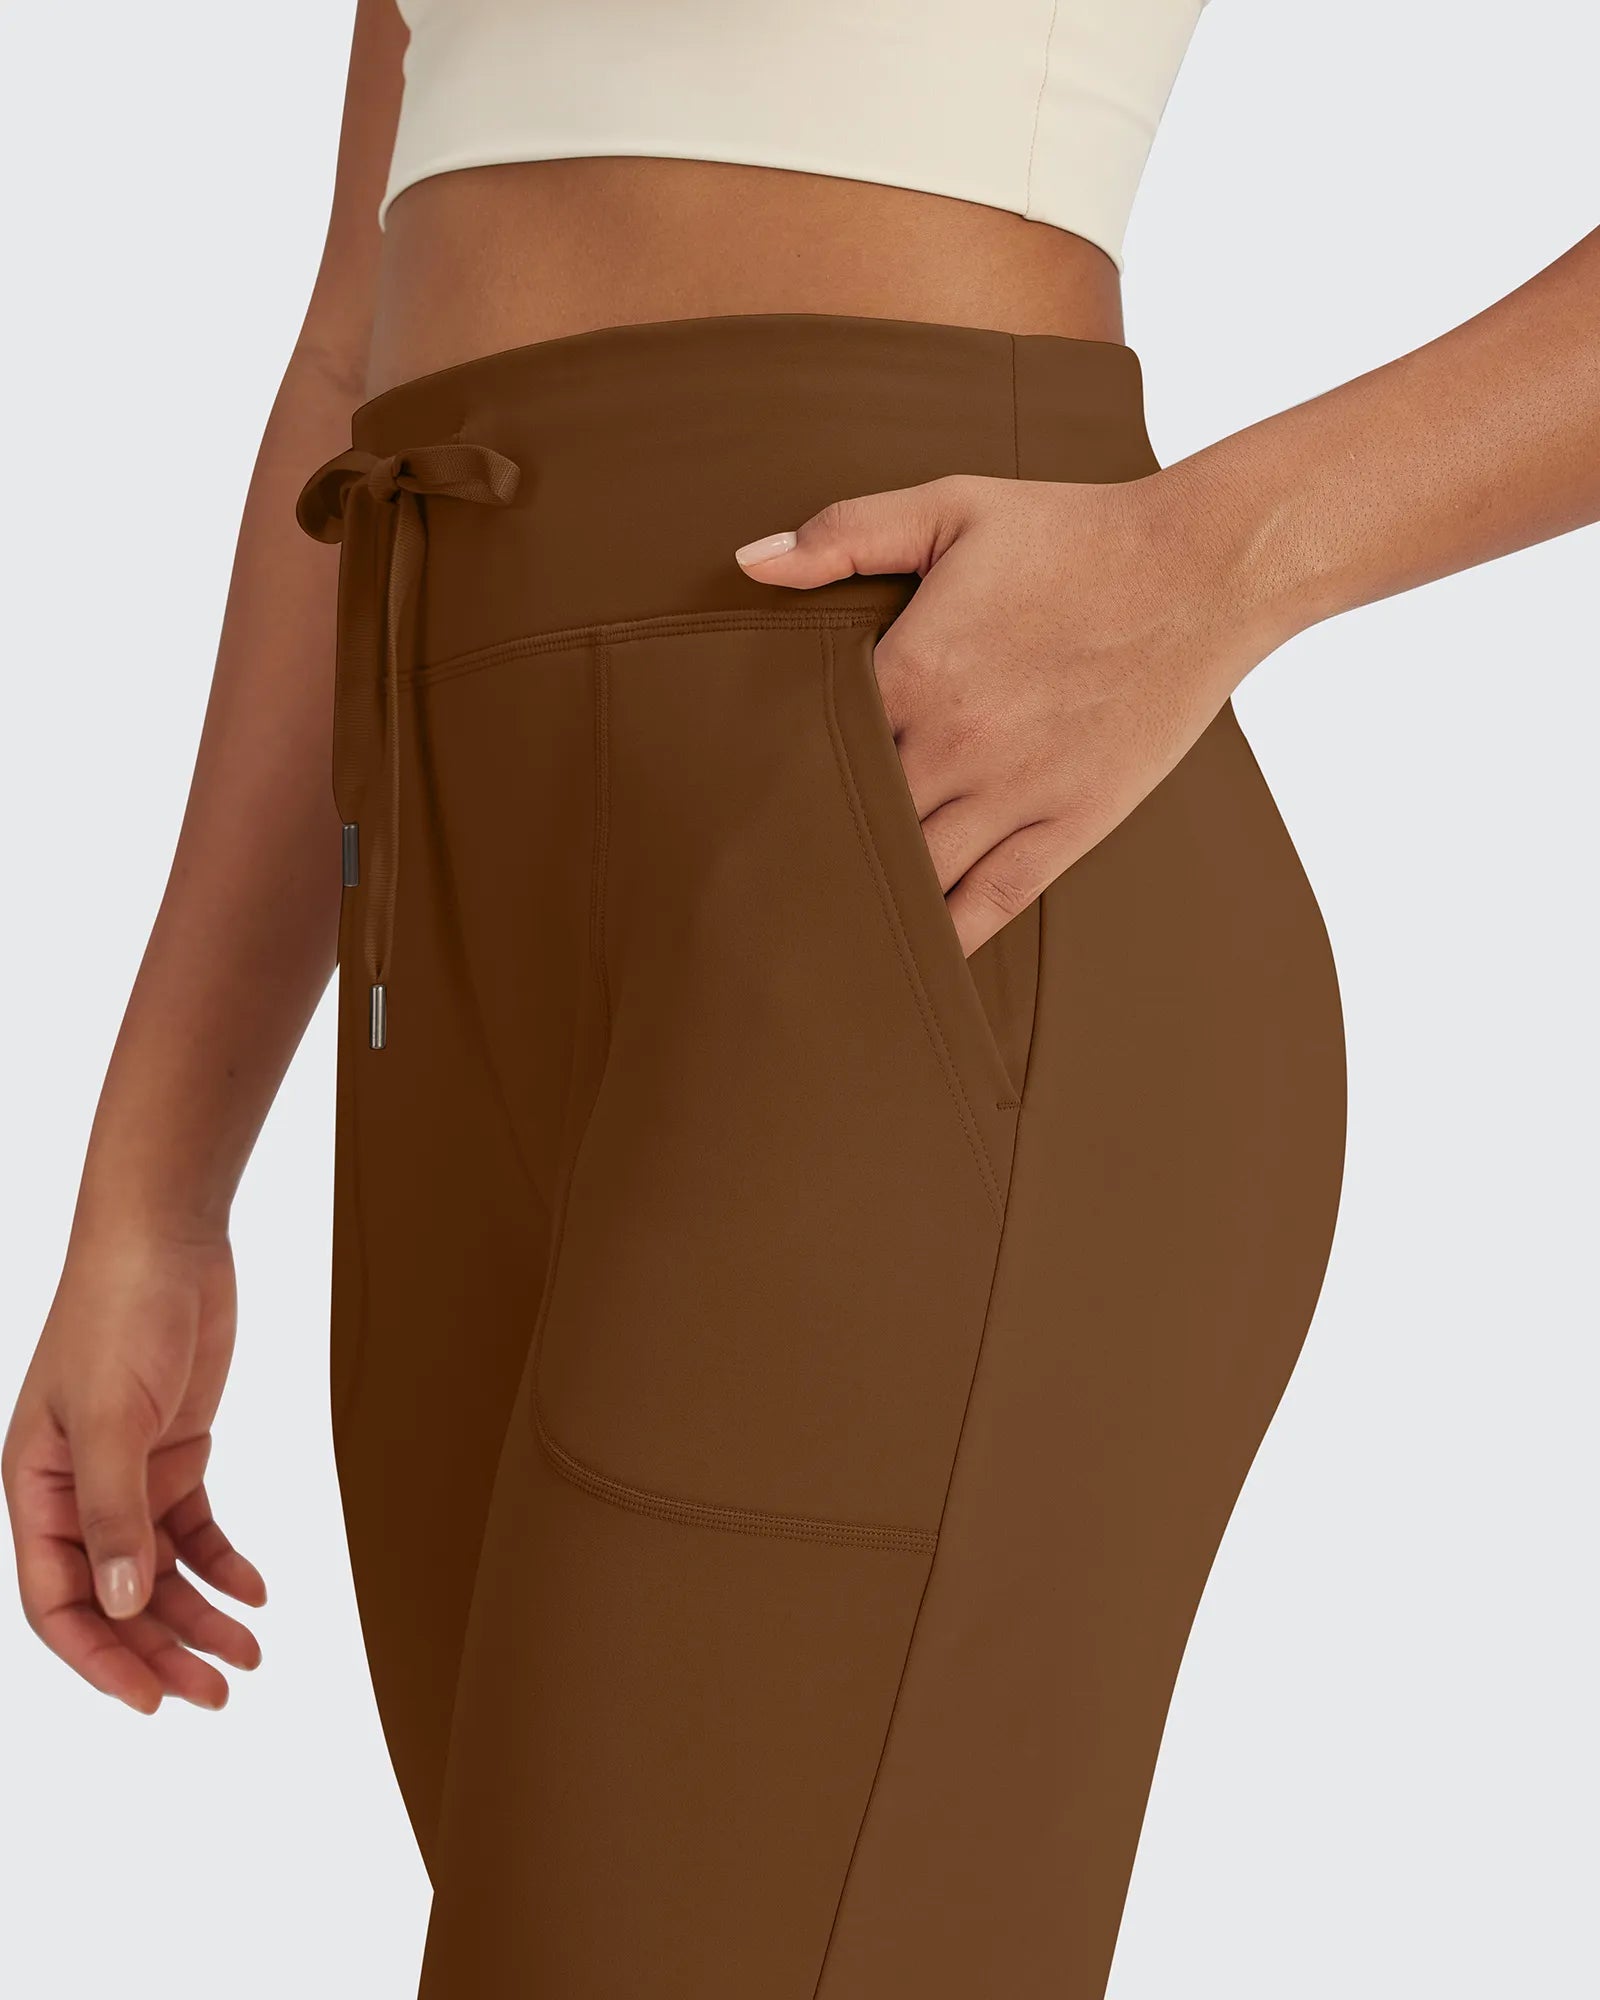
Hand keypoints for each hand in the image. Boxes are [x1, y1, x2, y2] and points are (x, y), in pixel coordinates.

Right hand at [3, 1225, 265, 1712]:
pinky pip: (196, 1529)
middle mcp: (77, 1494)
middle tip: (218, 1693)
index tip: (152, 1700)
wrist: (166, 1241)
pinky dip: (224, 1564)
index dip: (100, 1659)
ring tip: (250, 1657)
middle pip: (116, 1600)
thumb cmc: (118, 1315)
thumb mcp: (112, 1419)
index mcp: (36, 1491)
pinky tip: (255, 1592)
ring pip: (160, 1573)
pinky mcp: (175, 1453)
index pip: (58, 1603)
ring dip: (201, 1617)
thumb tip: (123, 1607)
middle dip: (163, 1651)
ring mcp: (128, 1475)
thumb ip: (117, 1515)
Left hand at [735, 463, 1284, 955]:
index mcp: (914, 670)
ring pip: (913, 873)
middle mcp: (955, 744)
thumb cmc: (1073, 534)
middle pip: (853, 821)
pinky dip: (944, 936)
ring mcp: (1014, 793)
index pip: (811, 745)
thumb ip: (844, 532)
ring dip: (865, 898)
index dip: (772, 774)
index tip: (732, 800)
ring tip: (813, 931)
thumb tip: (748, 563)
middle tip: (752, 885)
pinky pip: (989, 901)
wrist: (1202, 570)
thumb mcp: (952, 507)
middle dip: (807, 848)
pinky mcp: (1069, 824)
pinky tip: (908, 958)